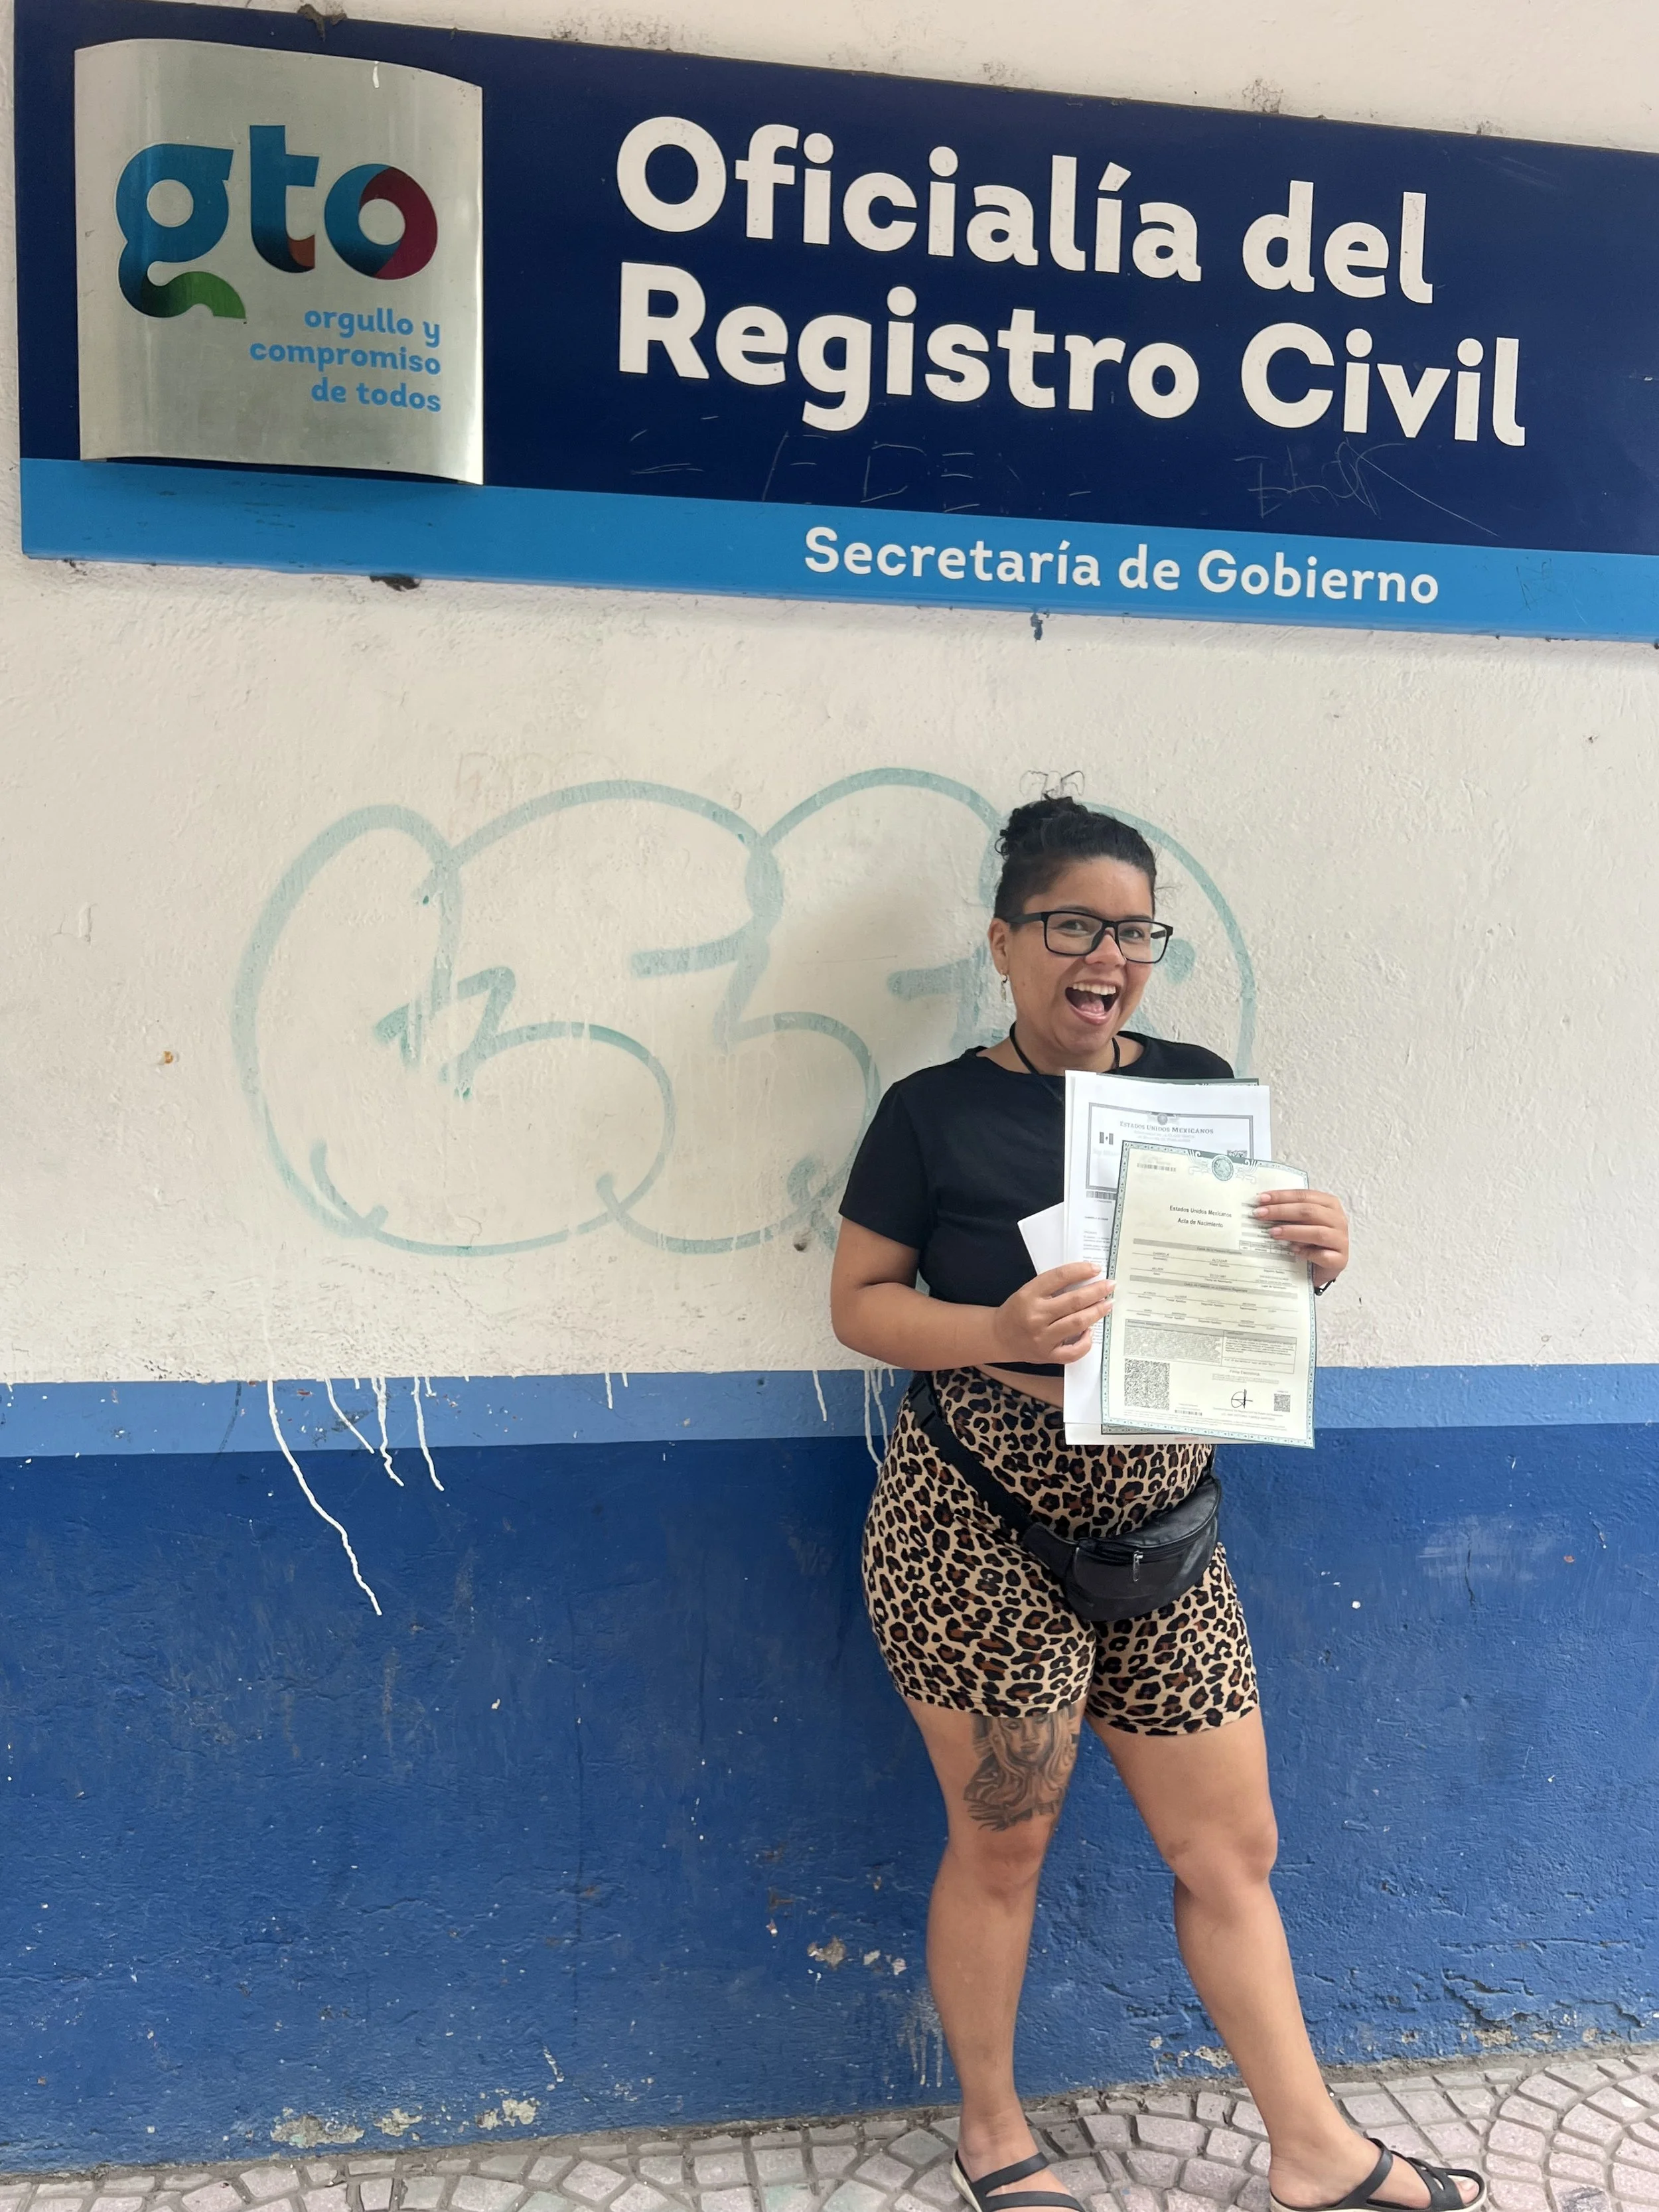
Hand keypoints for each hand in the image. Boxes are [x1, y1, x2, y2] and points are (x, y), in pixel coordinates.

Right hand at [990, 1262, 1112, 1365]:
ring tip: (1107, 1304)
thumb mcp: (1028, 1292)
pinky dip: (1086, 1342)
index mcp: (1029, 1295)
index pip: (1059, 1277)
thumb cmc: (1018, 1311)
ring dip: (1097, 1312)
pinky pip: (1073, 1351)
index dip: (1080, 1271)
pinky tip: (1090, 1331)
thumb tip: (1085, 1281)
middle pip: (1073, 1301)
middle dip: (1097, 1291)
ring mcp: (1042, 1338)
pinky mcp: (1047, 1355)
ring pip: (1077, 1323)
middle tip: (1110, 1285)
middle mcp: (1035, 1316)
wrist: (999, 1337)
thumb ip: (1052, 1287)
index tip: (1096, 1269)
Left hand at [1255, 1188, 1348, 1287]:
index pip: (1305, 1196)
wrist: (1322, 1267)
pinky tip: (1293, 1251)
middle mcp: (1338, 1220)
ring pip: (1318, 1233)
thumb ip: (1288, 1213)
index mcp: (1329, 1204)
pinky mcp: (1341, 1260)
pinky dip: (1307, 1253)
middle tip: (1260, 1214)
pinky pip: (1324, 1256)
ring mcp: (1341, 1240)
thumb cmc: (1310, 1241)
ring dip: (1293, 1231)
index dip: (1282, 1196)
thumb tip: (1261, 1207)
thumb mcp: (1300, 1222)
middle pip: (1310, 1212)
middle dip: (1282, 1211)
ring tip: (1272, 1233)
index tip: (1261, 1199)